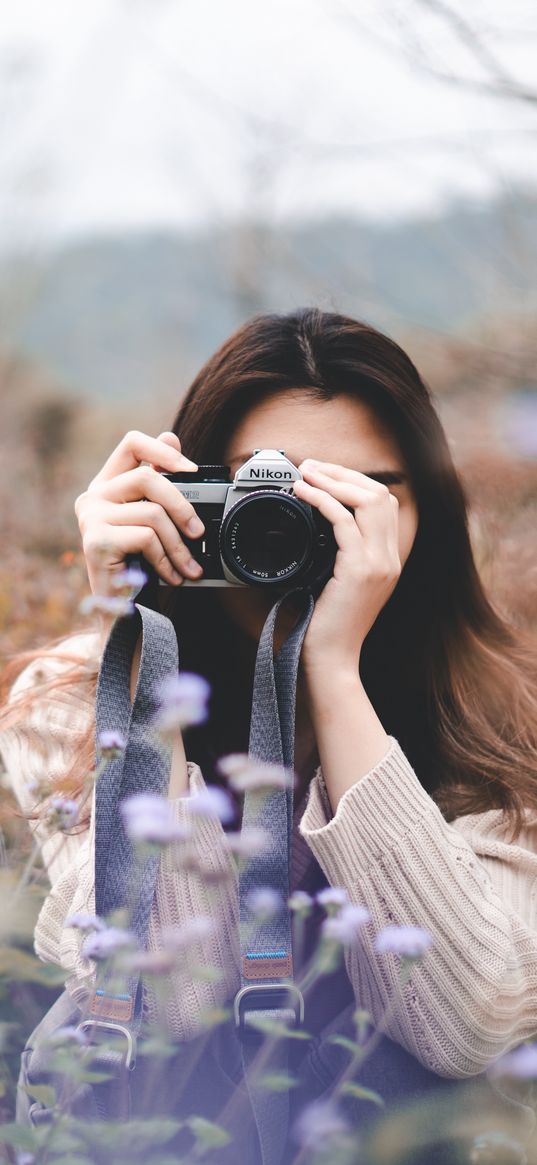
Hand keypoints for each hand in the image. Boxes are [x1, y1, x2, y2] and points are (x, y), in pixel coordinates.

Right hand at [75, 430, 205, 595]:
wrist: (121, 610)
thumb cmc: (138, 563)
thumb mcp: (151, 519)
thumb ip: (159, 482)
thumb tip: (171, 435)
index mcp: (107, 484)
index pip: (132, 444)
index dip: (163, 451)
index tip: (191, 470)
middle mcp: (93, 496)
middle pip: (147, 478)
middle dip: (182, 506)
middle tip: (199, 532)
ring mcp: (90, 518)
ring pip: (152, 513)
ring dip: (178, 545)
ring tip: (188, 567)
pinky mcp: (95, 541)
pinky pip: (146, 538)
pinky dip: (166, 560)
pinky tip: (171, 576)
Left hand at [293, 459, 400, 675]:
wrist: (331, 660)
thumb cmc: (326, 627)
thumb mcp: (336, 584)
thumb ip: (336, 557)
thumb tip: (312, 526)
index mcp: (387, 560)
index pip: (384, 505)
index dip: (355, 483)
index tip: (325, 476)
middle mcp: (390, 558)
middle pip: (380, 495)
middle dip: (344, 474)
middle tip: (312, 466)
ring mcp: (379, 563)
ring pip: (367, 501)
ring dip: (334, 480)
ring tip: (306, 474)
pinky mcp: (360, 569)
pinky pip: (343, 520)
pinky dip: (322, 499)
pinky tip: (303, 493)